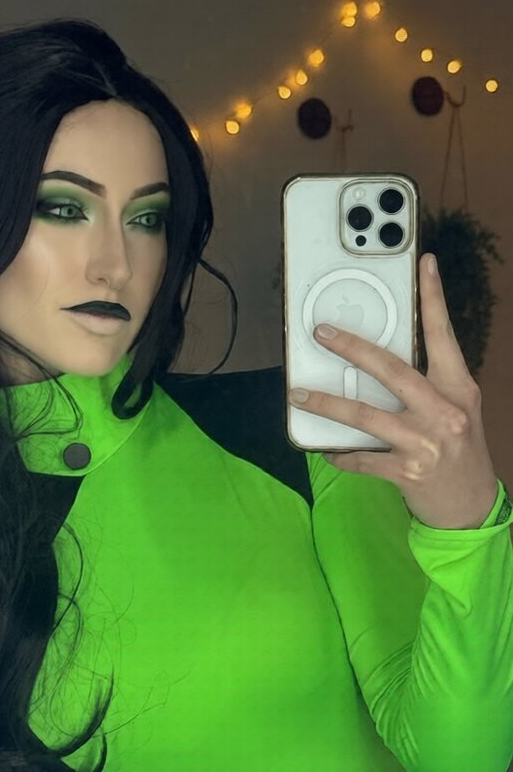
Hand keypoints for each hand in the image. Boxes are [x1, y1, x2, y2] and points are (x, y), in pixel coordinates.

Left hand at [288, 253, 498, 529]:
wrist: (471, 506)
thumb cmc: (459, 452)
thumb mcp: (455, 411)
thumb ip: (427, 387)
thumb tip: (379, 363)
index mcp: (458, 388)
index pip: (444, 335)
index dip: (433, 298)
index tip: (424, 264)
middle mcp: (444, 410)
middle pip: (392, 369)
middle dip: (352, 348)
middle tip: (321, 332)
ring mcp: (426, 441)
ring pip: (365, 414)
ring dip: (327, 403)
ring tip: (299, 395)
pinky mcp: (407, 471)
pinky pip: (361, 457)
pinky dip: (340, 453)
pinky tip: (326, 448)